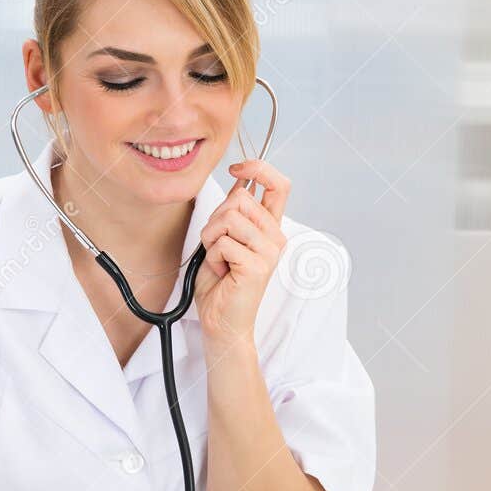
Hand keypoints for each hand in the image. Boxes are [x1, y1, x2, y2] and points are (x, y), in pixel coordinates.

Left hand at [192, 159, 290, 345]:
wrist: (221, 322)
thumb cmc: (221, 284)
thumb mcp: (224, 239)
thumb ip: (233, 213)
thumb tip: (238, 182)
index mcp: (270, 228)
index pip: (279, 185)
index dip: (259, 168)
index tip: (237, 169)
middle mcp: (275, 237)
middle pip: (240, 198)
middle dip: (215, 219)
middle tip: (216, 245)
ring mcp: (269, 251)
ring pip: (229, 218)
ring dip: (211, 238)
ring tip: (219, 259)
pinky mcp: (258, 265)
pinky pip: (223, 243)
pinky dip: (213, 256)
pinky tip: (222, 272)